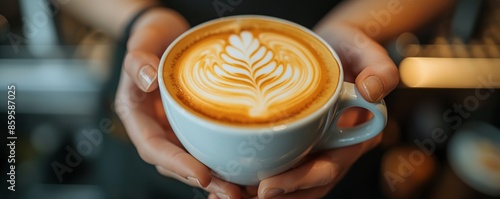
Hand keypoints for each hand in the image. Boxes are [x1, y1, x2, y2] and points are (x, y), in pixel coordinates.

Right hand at [114, 8, 244, 198]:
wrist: (165, 34)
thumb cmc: (151, 36)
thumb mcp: (142, 42)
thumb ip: (139, 61)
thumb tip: (149, 80)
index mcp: (136, 115)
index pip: (153, 147)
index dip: (176, 164)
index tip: (202, 174)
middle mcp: (155, 127)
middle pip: (175, 163)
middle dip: (201, 180)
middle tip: (231, 192)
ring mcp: (173, 128)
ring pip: (192, 159)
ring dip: (215, 177)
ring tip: (241, 190)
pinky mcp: (191, 125)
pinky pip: (204, 146)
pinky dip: (221, 159)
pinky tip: (243, 169)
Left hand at [220, 23, 397, 198]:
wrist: (335, 47)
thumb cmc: (350, 47)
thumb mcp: (366, 49)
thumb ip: (379, 68)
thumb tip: (370, 91)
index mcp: (355, 136)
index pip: (328, 168)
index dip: (300, 181)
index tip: (268, 186)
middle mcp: (333, 149)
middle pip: (306, 187)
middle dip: (276, 196)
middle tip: (238, 197)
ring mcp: (314, 147)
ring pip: (291, 182)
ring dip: (261, 193)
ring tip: (228, 195)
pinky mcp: (296, 141)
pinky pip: (279, 165)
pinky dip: (256, 177)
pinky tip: (231, 180)